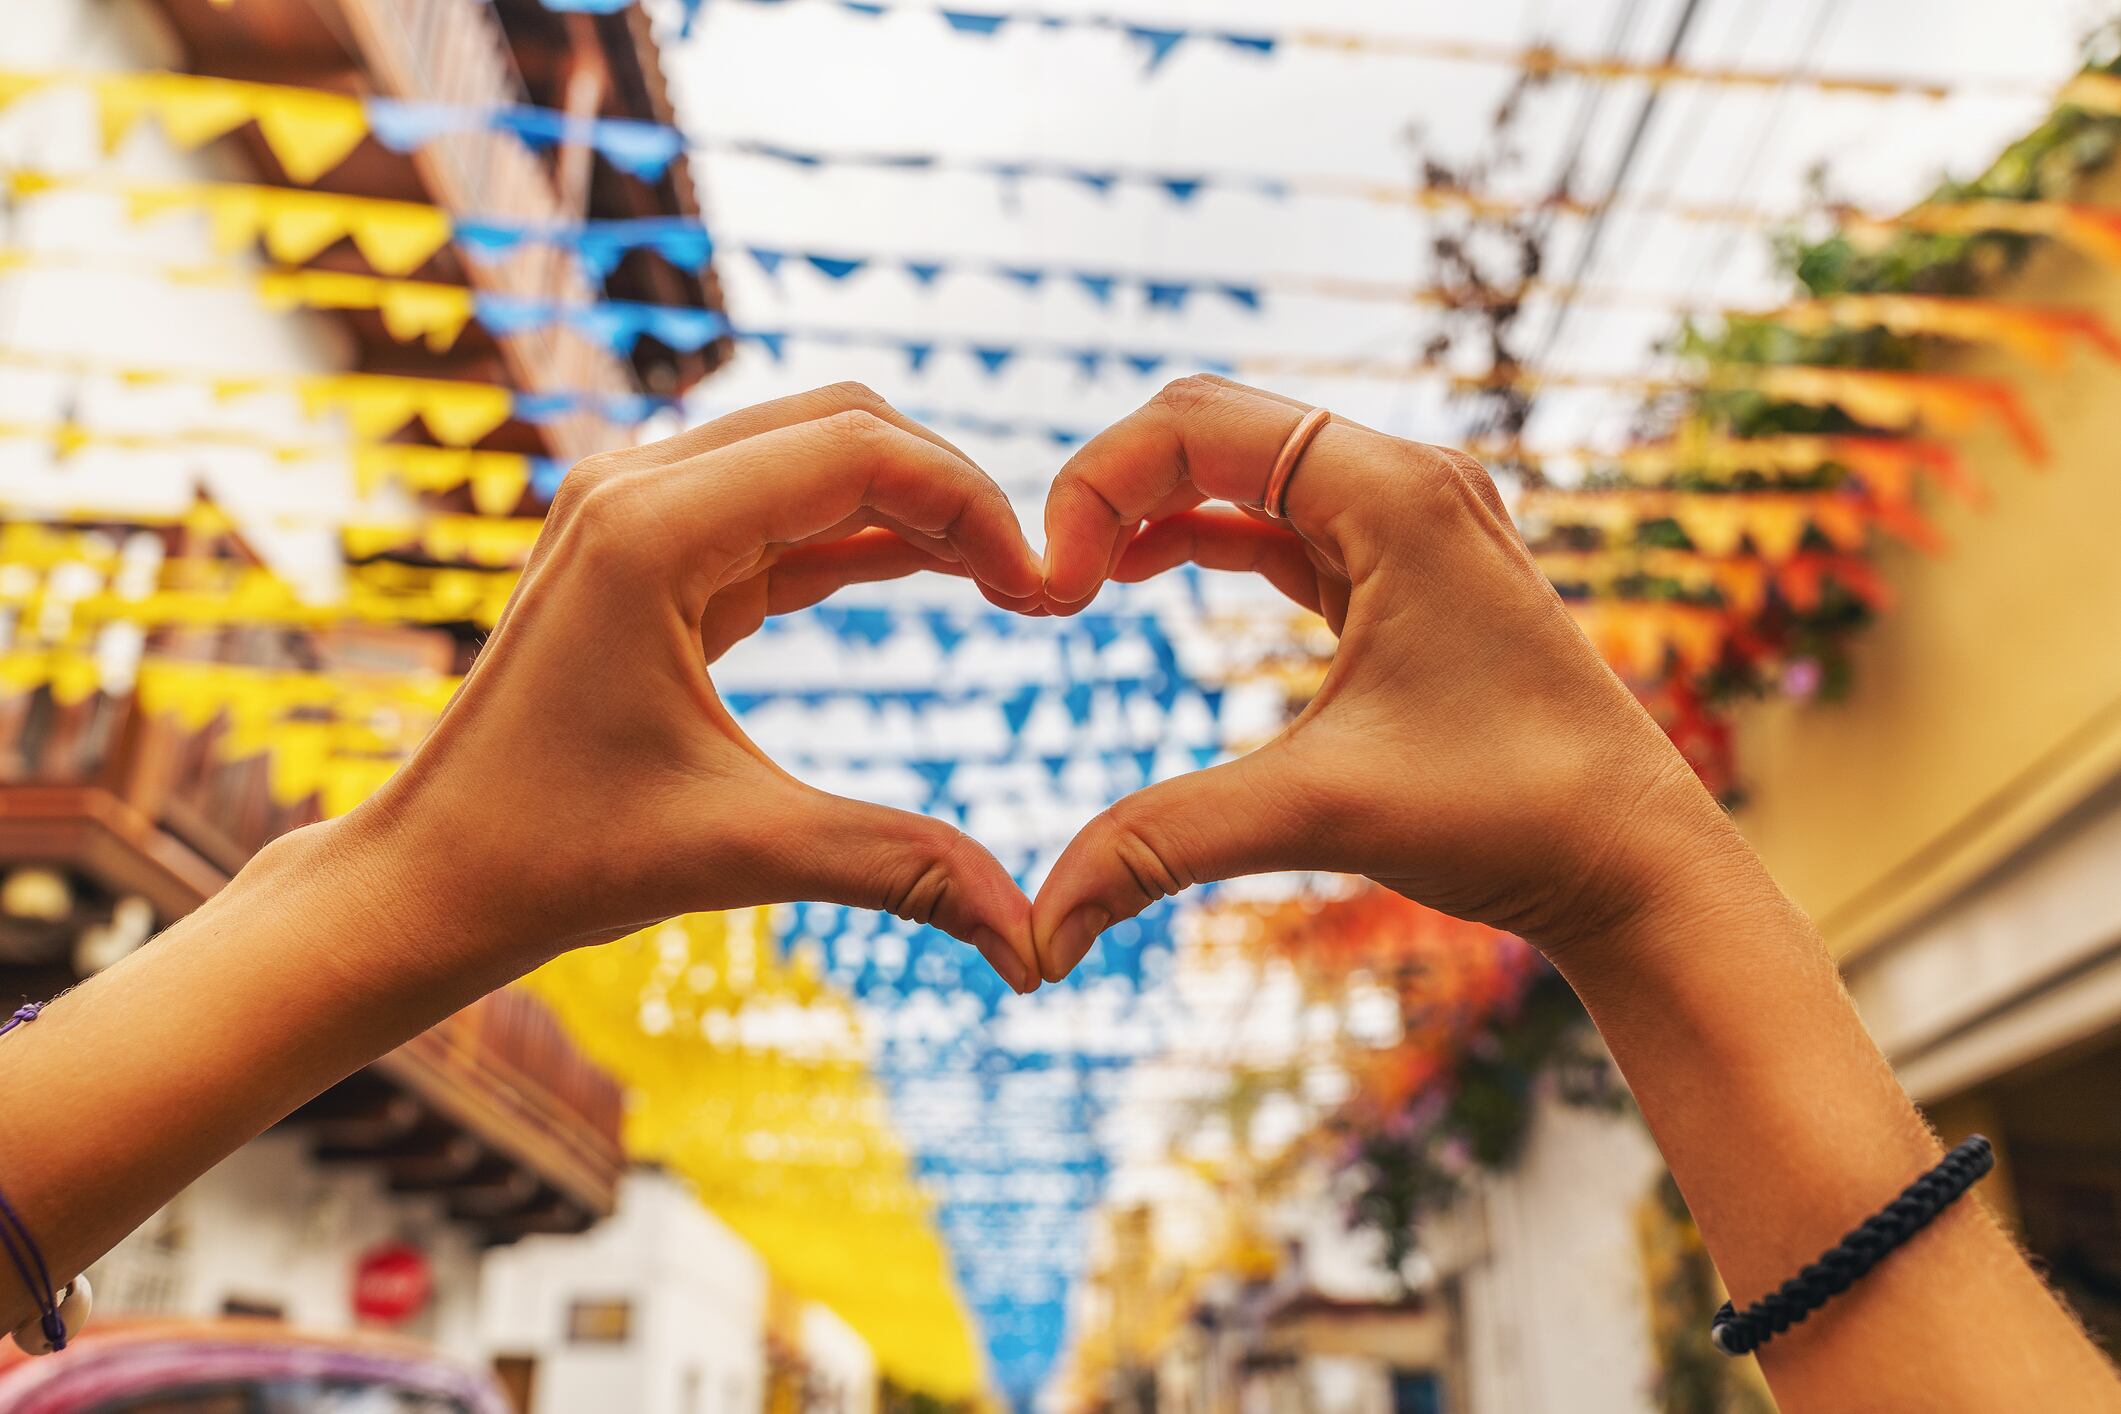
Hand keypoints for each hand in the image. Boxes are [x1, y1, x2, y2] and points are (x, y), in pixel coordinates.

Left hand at [350, 385, 1046, 991]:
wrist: (433, 875)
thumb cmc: (558, 858)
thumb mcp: (744, 850)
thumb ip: (900, 868)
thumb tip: (1035, 949)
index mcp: (650, 528)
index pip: (857, 451)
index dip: (970, 504)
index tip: (1044, 587)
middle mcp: (634, 486)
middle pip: (842, 425)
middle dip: (951, 493)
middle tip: (1035, 584)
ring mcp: (631, 507)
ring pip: (812, 455)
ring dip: (910, 508)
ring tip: (1002, 583)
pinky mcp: (642, 547)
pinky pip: (777, 510)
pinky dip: (859, 536)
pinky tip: (933, 578)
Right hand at [1031, 375, 1749, 980]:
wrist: (1633, 863)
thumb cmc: (1511, 818)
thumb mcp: (1317, 811)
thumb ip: (1162, 843)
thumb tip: (1039, 931)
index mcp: (1396, 493)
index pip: (1198, 420)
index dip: (1098, 482)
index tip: (1051, 588)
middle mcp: (1410, 482)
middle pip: (1217, 425)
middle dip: (1117, 487)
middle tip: (1053, 585)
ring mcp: (1415, 523)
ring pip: (1250, 470)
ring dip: (1157, 509)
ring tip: (1079, 582)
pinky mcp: (1412, 574)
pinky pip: (1286, 523)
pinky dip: (1210, 538)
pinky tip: (1145, 576)